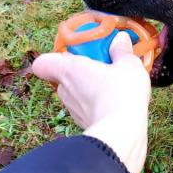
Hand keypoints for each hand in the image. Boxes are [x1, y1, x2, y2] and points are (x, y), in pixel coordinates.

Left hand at [32, 32, 150, 172]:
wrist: (122, 133)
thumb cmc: (121, 94)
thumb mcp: (129, 64)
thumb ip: (122, 50)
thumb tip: (120, 39)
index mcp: (70, 69)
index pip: (44, 62)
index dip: (57, 56)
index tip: (79, 53)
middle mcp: (65, 89)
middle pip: (64, 75)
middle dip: (82, 70)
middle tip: (103, 66)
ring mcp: (72, 108)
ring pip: (75, 92)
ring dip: (90, 87)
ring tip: (114, 85)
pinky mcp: (83, 122)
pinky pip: (86, 107)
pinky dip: (97, 103)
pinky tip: (116, 102)